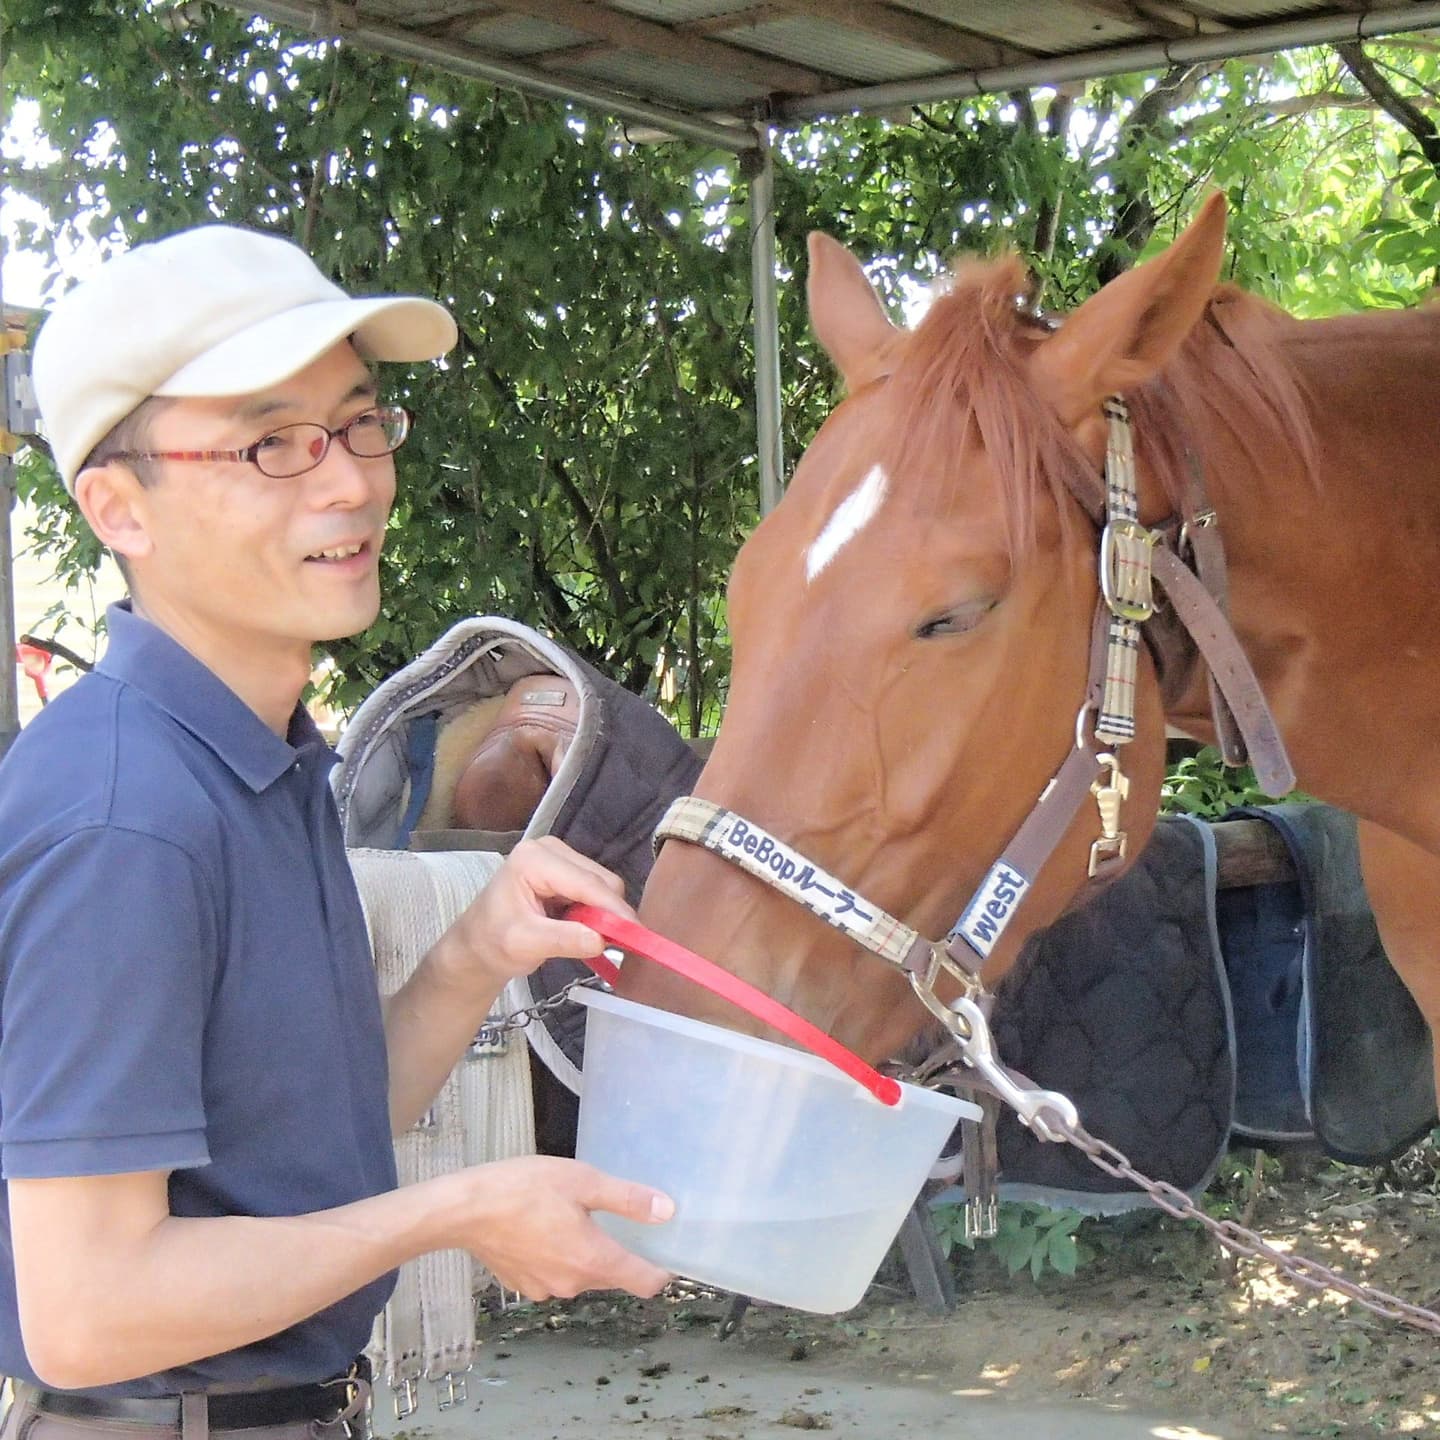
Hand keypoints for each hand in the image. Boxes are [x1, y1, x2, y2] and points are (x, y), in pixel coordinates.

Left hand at [438, 836, 633, 989]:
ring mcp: (558, 857)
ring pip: (603, 884)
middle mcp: (549, 849)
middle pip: (600, 879)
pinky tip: (584, 928)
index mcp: (534, 859)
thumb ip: (563, 939)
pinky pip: (595, 889)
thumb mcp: (524, 944)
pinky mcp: (565, 870)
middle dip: (610, 912)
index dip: (613, 909)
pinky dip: (597, 911)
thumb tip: (601, 940)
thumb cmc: (492, 944)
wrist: (476, 946)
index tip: (636, 936)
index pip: (586, 882)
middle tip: (612, 945)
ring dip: (604, 913)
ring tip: (588, 938)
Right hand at [451, 1156, 674, 1300]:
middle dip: (620, 1252)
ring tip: (575, 1216)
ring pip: (582, 1274)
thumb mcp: (582, 1181)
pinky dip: (558, 1256)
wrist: (464, 1209)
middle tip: (616, 1217)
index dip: (661, 1269)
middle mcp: (573, 1284)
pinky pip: (555, 1274)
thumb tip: (667, 1212)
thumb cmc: (525, 1188)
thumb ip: (628, 1199)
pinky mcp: (524, 1285)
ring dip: (586, 1253)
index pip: (645, 1282)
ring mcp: (546, 1289)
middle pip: (613, 1276)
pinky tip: (545, 1228)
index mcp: (594, 1261)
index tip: (666, 1250)